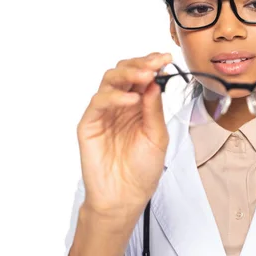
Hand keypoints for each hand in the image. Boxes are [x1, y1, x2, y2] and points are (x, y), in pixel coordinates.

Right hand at [76, 52, 171, 216]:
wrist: (125, 197)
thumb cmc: (142, 169)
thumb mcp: (157, 136)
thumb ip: (155, 109)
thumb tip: (155, 81)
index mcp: (138, 105)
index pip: (142, 76)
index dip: (152, 64)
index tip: (166, 58)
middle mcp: (120, 105)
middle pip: (124, 72)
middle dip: (141, 64)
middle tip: (155, 64)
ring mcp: (104, 113)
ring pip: (109, 80)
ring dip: (128, 74)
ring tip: (146, 76)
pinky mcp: (89, 124)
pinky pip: (99, 102)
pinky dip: (115, 96)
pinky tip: (131, 99)